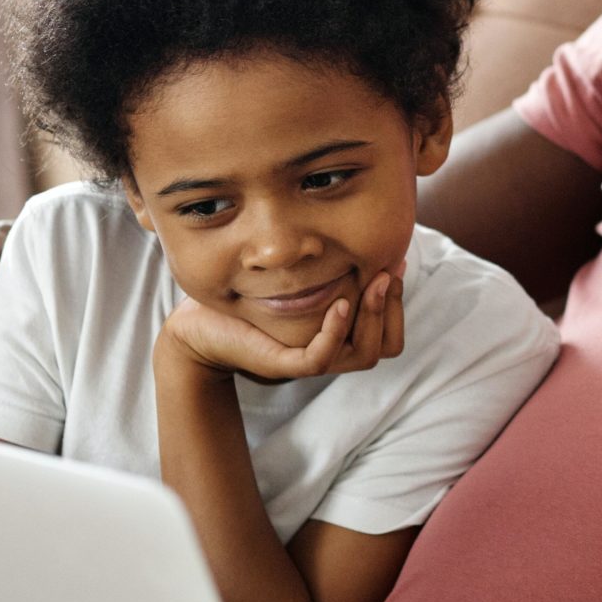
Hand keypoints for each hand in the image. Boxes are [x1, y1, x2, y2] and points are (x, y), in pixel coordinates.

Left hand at [160, 272, 404, 384]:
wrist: (201, 322)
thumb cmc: (251, 296)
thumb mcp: (304, 277)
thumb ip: (337, 269)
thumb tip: (367, 237)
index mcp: (341, 339)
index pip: (392, 337)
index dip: (400, 304)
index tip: (396, 264)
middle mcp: (332, 354)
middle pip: (388, 346)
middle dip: (393, 306)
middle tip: (388, 270)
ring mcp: (309, 360)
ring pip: (364, 355)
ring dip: (373, 317)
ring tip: (372, 282)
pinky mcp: (283, 364)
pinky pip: (320, 358)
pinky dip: (334, 332)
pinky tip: (340, 303)